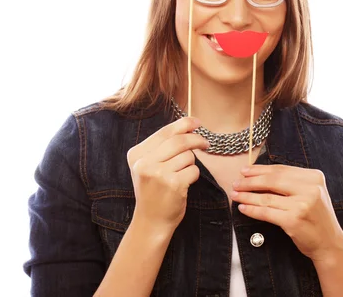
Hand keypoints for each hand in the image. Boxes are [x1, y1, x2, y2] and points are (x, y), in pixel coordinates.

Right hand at [127, 117, 208, 233]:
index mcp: (136, 155)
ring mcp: (158, 174)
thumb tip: (188, 125)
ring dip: (190, 164)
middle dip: (196, 140)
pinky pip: (193, 170)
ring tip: (180, 175)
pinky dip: (193, 176)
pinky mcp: (173, 185)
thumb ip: (162, 147)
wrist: (151, 221)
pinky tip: (184, 184)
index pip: (164, 132)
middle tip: (205, 144)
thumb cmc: (153, 191)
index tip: (197, 122)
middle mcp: (144, 163)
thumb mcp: (147, 166)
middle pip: (179, 141)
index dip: (184, 124)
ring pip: (188, 156)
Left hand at [231, 164, 342, 260]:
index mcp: (314, 177)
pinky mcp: (293, 220)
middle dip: (250, 181)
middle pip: (272, 180)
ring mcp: (302, 205)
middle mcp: (310, 189)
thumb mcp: (310, 193)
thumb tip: (255, 174)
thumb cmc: (315, 216)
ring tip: (235, 194)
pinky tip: (243, 208)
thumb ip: (290, 182)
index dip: (259, 169)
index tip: (244, 170)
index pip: (280, 169)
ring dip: (247, 195)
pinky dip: (252, 210)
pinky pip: (266, 212)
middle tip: (235, 182)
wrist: (330, 243)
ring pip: (266, 197)